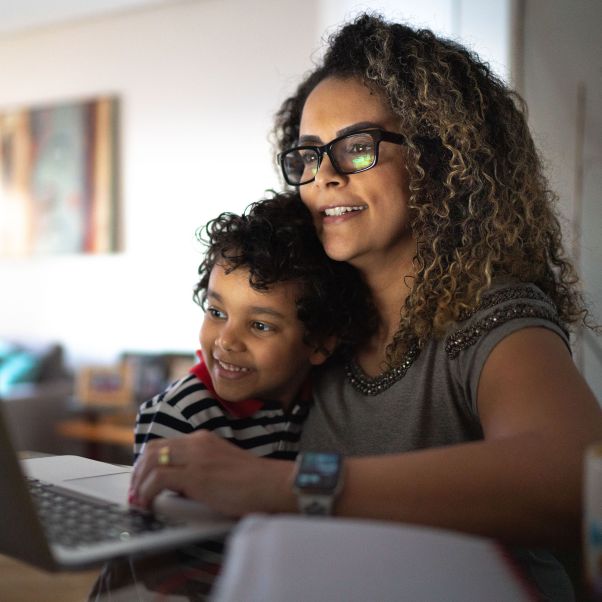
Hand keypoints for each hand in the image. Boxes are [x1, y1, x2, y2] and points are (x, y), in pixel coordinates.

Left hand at [129, 430, 294, 516]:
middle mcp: (197, 443)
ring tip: (139, 501)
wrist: (271, 484)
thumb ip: (200, 469)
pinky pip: (158, 479)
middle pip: (152, 449)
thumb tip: (175, 485)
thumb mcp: (221, 467)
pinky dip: (147, 492)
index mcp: (203, 440)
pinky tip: (148, 504)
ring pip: (151, 461)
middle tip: (135, 492)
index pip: (164, 444)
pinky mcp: (197, 475)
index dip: (147, 463)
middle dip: (138, 472)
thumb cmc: (252, 482)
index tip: (142, 481)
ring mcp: (196, 457)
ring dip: (139, 483)